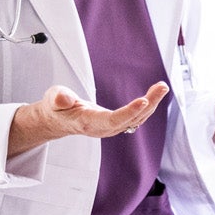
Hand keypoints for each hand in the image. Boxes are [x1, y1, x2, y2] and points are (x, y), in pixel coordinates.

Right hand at [10, 83, 165, 155]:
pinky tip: (155, 93)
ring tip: (162, 86)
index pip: (112, 120)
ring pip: (137, 118)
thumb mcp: (52, 99)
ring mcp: (112, 127)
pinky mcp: (117, 123)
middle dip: (148, 103)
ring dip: (152, 102)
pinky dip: (148, 104)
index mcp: (88, 122)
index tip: (143, 101)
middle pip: (131, 119)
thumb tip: (63, 99)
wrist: (58, 119)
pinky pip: (136, 116)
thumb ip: (58, 99)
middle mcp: (104, 128)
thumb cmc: (56, 108)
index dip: (129, 112)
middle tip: (162, 87)